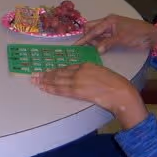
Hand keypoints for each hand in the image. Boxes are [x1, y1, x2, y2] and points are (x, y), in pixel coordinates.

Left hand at [33, 64, 147, 128]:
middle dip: (46, 74)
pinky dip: (51, 88)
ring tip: (35, 81)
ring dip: (45, 81)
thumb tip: (82, 79)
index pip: (67, 67)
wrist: (121, 92)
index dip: (56, 70)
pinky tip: (44, 87)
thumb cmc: (116, 84)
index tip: (48, 71)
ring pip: (58, 80)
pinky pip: (61, 89)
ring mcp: (78, 80)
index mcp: (86, 64)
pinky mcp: (78, 91)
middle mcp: (80, 70)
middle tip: (35, 75)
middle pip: (60, 72)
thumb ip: (90, 74)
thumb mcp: (101, 73)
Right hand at [76, 15, 156, 53]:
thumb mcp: (122, 38)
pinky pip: (102, 38)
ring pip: (96, 34)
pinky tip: (97, 48)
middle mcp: (107, 23)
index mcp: (108, 20)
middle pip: (91, 28)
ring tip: (89, 49)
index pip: (92, 30)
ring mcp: (111, 29)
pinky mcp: (114, 35)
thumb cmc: (137, 34)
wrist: (151, 36)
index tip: (75, 46)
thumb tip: (96, 50)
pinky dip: (98, 43)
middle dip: (86, 37)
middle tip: (84, 48)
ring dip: (93, 41)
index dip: (84, 39)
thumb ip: (108, 43)